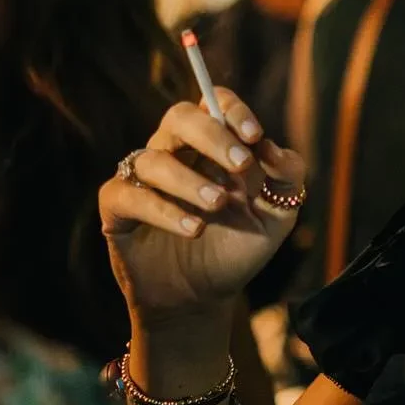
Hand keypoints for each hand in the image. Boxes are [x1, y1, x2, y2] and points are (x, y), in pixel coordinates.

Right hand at [100, 89, 305, 323]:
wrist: (202, 299)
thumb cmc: (236, 248)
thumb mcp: (276, 218)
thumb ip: (286, 178)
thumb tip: (273, 148)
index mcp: (212, 146)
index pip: (216, 105)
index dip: (232, 110)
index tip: (254, 135)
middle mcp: (175, 153)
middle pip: (180, 117)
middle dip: (212, 136)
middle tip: (240, 165)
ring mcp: (143, 178)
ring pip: (154, 158)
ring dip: (190, 181)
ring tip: (218, 206)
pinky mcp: (119, 207)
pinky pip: (130, 194)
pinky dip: (163, 209)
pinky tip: (192, 229)